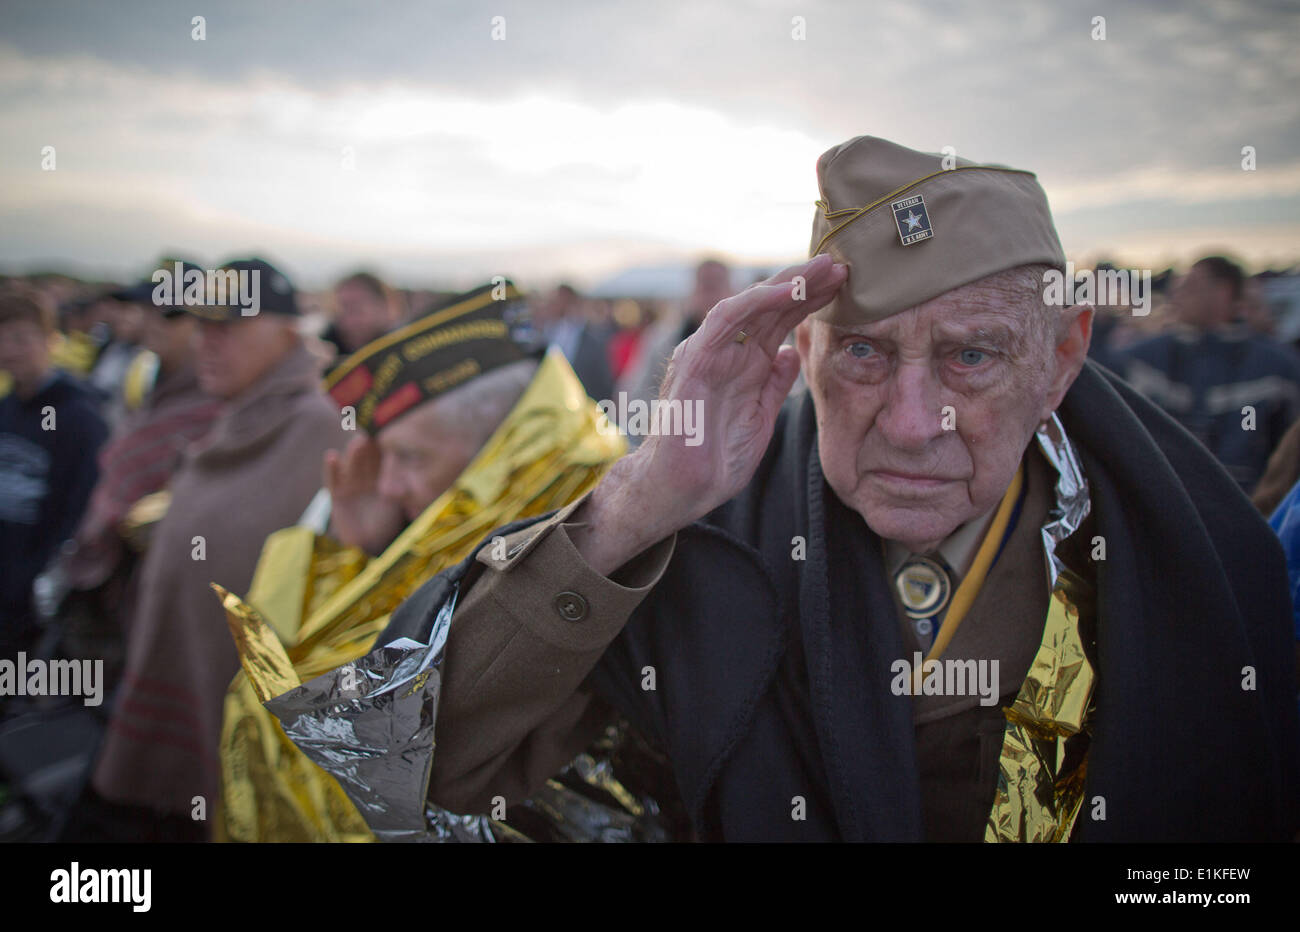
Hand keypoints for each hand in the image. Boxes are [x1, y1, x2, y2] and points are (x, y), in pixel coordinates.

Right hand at [324, 434, 404, 554]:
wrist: (369, 543)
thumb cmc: (386, 522)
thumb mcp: (398, 505)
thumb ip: (405, 493)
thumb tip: (425, 484)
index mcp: (382, 476)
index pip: (384, 457)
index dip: (387, 445)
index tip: (393, 431)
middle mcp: (366, 476)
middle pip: (368, 457)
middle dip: (371, 444)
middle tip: (376, 431)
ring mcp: (351, 484)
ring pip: (352, 464)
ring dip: (355, 453)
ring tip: (359, 442)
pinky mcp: (337, 494)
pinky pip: (333, 480)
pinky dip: (332, 468)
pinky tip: (331, 456)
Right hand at [572, 253, 847, 574]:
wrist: (679, 490)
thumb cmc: (714, 460)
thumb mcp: (760, 419)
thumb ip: (775, 385)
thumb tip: (791, 353)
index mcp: (746, 364)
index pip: (781, 321)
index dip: (812, 301)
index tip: (845, 286)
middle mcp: (728, 352)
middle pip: (771, 306)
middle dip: (806, 283)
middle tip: (841, 265)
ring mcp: (710, 353)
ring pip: (750, 304)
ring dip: (787, 284)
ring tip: (821, 269)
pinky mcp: (694, 361)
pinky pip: (725, 321)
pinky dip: (754, 303)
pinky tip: (784, 291)